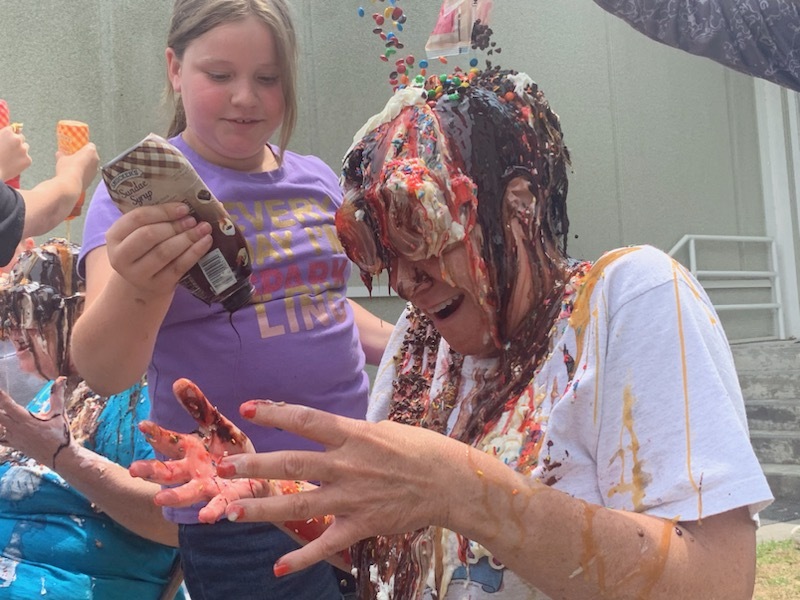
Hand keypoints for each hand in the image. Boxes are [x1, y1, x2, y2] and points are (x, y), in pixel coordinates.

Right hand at [0, 125, 30, 180]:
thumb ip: (4, 134)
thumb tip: (18, 127)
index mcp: (8, 132)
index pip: (14, 129)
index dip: (10, 136)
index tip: (7, 141)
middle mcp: (17, 139)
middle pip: (21, 138)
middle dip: (16, 142)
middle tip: (8, 150)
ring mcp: (24, 150)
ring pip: (25, 147)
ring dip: (20, 150)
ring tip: (9, 158)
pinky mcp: (28, 160)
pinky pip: (26, 158)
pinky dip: (21, 161)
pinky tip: (12, 165)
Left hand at [0, 377, 72, 468]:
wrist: (60, 456)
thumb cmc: (60, 433)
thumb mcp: (59, 413)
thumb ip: (57, 395)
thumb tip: (62, 378)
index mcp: (26, 420)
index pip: (8, 405)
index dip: (1, 397)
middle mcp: (16, 429)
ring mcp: (13, 438)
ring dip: (0, 417)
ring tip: (1, 411)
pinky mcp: (13, 444)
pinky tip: (2, 426)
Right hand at [54, 142, 98, 191]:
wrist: (70, 185)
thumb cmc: (67, 168)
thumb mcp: (62, 158)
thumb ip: (62, 154)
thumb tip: (59, 153)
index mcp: (90, 151)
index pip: (90, 145)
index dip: (83, 147)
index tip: (76, 149)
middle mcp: (96, 160)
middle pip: (91, 155)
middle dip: (85, 156)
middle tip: (75, 157)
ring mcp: (95, 170)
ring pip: (91, 165)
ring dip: (85, 165)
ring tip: (74, 167)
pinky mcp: (93, 179)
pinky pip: (89, 173)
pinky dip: (84, 173)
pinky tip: (76, 175)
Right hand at [105, 203, 212, 297]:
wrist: (143, 284)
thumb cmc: (145, 250)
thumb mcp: (138, 234)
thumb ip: (155, 218)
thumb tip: (188, 204)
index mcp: (114, 236)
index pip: (137, 218)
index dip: (163, 211)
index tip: (183, 207)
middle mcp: (121, 257)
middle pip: (149, 235)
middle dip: (174, 226)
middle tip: (193, 220)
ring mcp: (138, 274)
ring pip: (164, 252)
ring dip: (187, 238)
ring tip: (203, 229)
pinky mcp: (158, 285)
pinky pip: (179, 266)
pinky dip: (195, 252)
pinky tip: (206, 242)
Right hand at [129, 378, 271, 522]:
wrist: (256, 475)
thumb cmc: (229, 449)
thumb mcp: (217, 424)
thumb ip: (198, 406)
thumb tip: (178, 381)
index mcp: (189, 450)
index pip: (168, 441)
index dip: (157, 433)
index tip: (143, 425)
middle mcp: (192, 471)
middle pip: (168, 472)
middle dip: (151, 471)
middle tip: (133, 470)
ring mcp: (207, 487)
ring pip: (187, 493)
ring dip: (174, 497)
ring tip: (159, 500)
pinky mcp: (227, 499)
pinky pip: (219, 506)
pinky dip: (212, 512)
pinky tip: (207, 517)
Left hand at [216, 401, 458, 574]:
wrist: (449, 481)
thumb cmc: (420, 448)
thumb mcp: (384, 429)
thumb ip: (352, 432)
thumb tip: (330, 430)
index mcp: (354, 434)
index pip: (307, 420)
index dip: (275, 413)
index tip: (246, 409)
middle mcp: (347, 464)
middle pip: (293, 463)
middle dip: (255, 465)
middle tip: (223, 468)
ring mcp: (353, 496)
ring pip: (300, 503)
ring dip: (264, 510)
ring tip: (232, 512)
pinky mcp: (362, 524)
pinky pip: (327, 543)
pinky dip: (302, 558)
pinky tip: (278, 567)